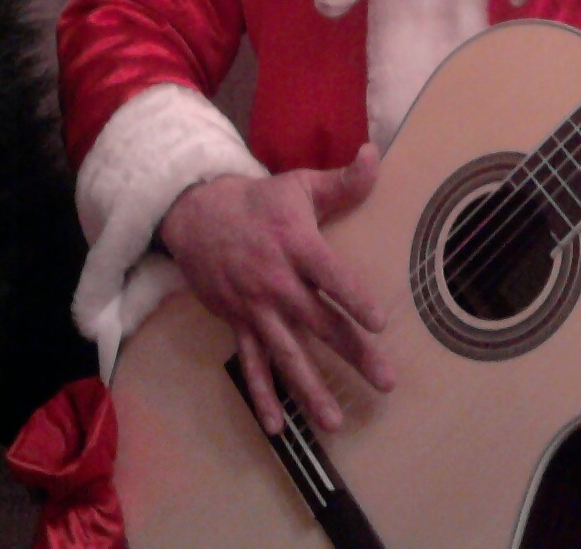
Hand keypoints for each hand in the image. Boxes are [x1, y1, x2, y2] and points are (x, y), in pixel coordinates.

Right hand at [157, 142, 392, 433]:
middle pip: (319, 322)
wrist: (195, 214)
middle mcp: (277, 281)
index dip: (353, 297)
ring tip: (334, 422)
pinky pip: (251, 364)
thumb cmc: (259, 201)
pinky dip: (262, 396)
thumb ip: (342, 181)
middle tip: (385, 382)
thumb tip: (374, 154)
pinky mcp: (237, 323)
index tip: (379, 322)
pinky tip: (278, 427)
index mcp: (297, 245)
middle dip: (353, 353)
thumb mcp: (300, 185)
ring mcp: (255, 307)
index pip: (330, 275)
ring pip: (286, 354)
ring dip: (310, 389)